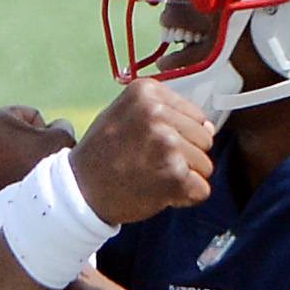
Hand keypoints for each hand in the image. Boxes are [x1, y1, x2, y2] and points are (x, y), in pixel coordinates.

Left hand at [0, 106, 75, 225]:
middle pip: (10, 135)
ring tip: (27, 184)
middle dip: (26, 147)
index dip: (45, 133)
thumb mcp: (63, 138)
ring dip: (14, 164)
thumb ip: (59, 124)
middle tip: (38, 168)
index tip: (46, 152)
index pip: (28, 115)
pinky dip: (3, 182)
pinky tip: (17, 197)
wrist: (29, 228)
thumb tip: (52, 128)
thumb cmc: (47, 176)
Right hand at [68, 79, 215, 225]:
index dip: (178, 136)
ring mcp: (167, 144)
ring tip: (152, 176)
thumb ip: (166, 112)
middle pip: (204, 140)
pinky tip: (159, 193)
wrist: (79, 189)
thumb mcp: (126, 112)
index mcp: (147, 91)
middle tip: (151, 163)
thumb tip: (210, 128)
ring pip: (205, 165)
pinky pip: (202, 190)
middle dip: (185, 157)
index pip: (196, 116)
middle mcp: (158, 113)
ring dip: (184, 178)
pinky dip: (184, 198)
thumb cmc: (105, 152)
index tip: (149, 144)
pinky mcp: (174, 175)